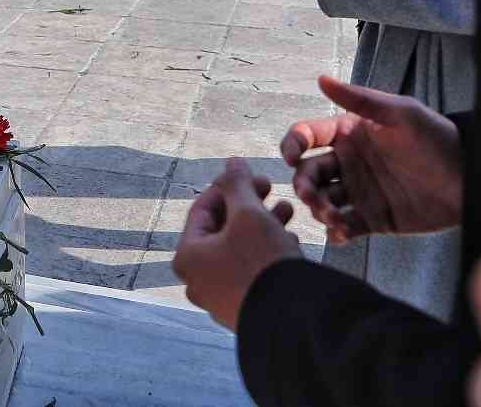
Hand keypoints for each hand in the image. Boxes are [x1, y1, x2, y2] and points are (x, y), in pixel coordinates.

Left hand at [172, 158, 300, 330]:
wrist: (292, 317)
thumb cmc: (262, 261)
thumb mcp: (249, 213)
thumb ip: (237, 184)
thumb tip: (232, 161)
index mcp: (187, 257)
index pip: (202, 209)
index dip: (228, 186)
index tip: (253, 174)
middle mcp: (198, 281)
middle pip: (221, 230)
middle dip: (249, 205)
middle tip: (271, 188)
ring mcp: (220, 299)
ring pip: (239, 250)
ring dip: (262, 225)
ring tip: (288, 210)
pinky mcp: (246, 311)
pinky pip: (252, 272)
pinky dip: (267, 252)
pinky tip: (290, 241)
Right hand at [282, 75, 461, 244]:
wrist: (472, 179)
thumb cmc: (438, 138)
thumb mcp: (401, 113)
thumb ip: (360, 98)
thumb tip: (322, 79)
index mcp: (350, 134)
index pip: (308, 136)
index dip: (292, 144)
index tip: (292, 156)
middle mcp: (349, 163)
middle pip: (309, 172)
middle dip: (303, 185)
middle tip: (313, 197)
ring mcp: (360, 192)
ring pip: (323, 201)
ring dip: (318, 209)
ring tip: (333, 216)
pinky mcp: (374, 219)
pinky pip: (345, 227)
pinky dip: (336, 232)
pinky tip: (340, 232)